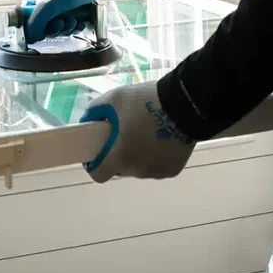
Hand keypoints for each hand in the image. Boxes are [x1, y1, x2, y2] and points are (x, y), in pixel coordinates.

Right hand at [20, 0, 102, 43]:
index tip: (43, 32)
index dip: (34, 31)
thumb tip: (30, 39)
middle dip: (55, 29)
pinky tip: (80, 23)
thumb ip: (35, 25)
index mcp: (32, 1)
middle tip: (61, 22)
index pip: (26, 23)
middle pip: (43, 29)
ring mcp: (57, 9)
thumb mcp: (46, 7)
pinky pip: (69, 27)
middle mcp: (42, 6)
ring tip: (73, 20)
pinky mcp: (70, 11)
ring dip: (66, 28)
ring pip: (58, 29)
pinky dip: (74, 27)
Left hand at [80, 80, 195, 182]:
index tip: (98, 151)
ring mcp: (156, 172)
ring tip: (146, 131)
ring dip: (138, 155)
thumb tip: (88, 120)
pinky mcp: (171, 170)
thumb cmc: (146, 101)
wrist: (184, 104)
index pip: (98, 174)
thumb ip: (96, 110)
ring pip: (139, 167)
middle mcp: (137, 170)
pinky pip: (156, 166)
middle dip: (119, 153)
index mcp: (121, 155)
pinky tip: (161, 138)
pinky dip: (155, 156)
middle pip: (120, 168)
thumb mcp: (115, 98)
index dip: (95, 164)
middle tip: (125, 132)